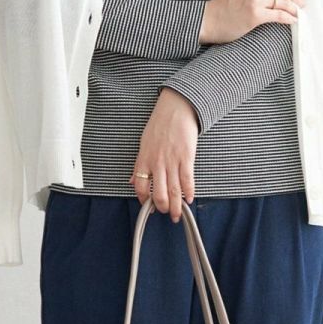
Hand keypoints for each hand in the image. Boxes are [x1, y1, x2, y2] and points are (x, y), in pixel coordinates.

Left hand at [131, 88, 198, 221]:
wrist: (176, 109)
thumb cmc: (159, 125)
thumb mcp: (144, 144)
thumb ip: (139, 165)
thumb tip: (133, 181)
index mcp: (144, 159)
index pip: (141, 187)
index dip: (145, 201)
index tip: (149, 207)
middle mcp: (157, 163)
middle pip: (159, 194)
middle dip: (163, 208)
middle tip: (166, 213)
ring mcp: (172, 161)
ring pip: (174, 191)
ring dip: (176, 206)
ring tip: (177, 214)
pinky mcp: (186, 158)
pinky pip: (187, 181)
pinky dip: (189, 193)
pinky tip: (189, 199)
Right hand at [201, 0, 302, 43]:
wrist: (209, 20)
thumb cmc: (224, 6)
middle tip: (302, 2)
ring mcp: (255, 0)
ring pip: (284, 1)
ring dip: (295, 8)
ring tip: (298, 13)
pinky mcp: (256, 15)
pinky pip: (279, 15)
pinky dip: (289, 18)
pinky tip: (293, 20)